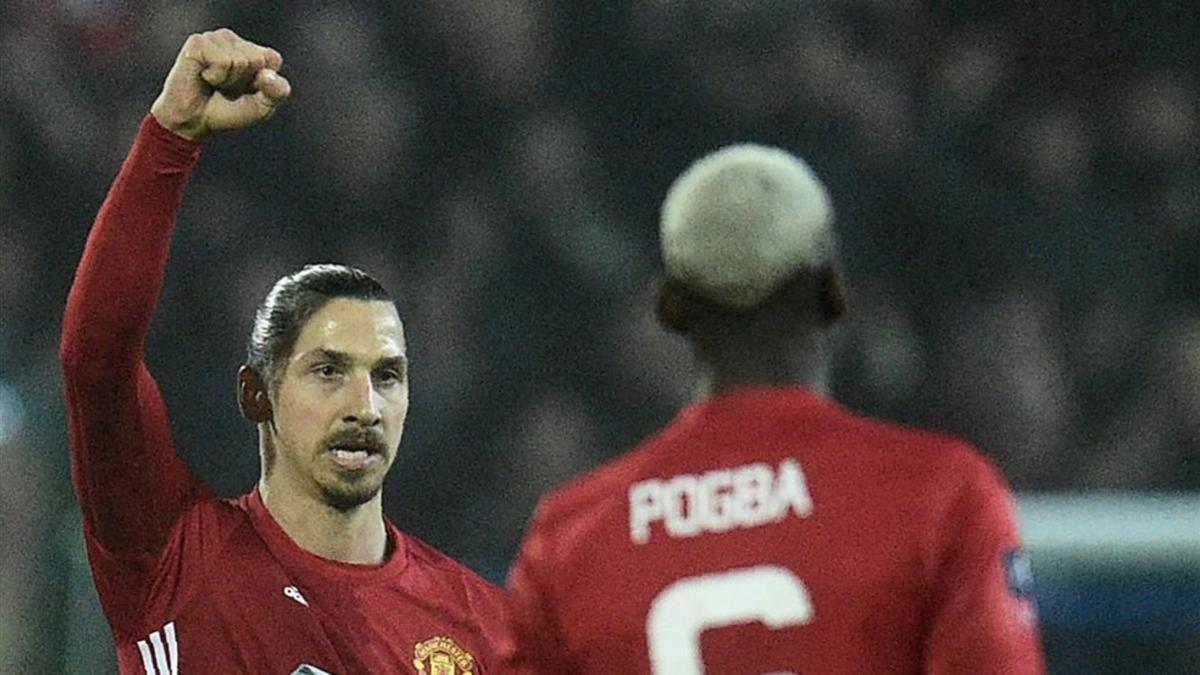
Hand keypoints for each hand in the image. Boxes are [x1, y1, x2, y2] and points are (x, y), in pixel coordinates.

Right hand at [150, 28, 290, 140]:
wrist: (194, 122)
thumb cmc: (227, 112)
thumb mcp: (262, 107)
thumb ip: (277, 92)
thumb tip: (268, 75)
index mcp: (253, 51)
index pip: (273, 59)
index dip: (264, 83)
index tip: (247, 91)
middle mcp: (234, 41)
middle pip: (257, 59)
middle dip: (244, 82)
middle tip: (226, 89)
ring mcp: (215, 39)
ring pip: (240, 60)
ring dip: (228, 80)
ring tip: (214, 83)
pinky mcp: (198, 42)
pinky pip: (222, 61)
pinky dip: (216, 76)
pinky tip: (204, 77)